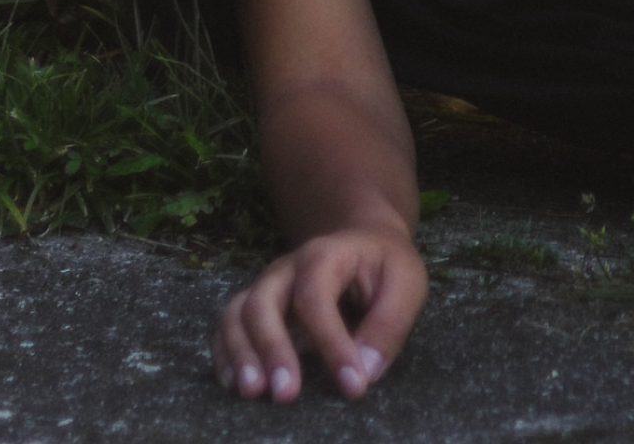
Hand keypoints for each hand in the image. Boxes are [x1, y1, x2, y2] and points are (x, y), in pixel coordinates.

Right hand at [212, 225, 427, 402]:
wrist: (364, 239)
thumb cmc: (385, 265)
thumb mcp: (406, 283)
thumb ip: (389, 324)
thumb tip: (365, 371)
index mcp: (325, 255)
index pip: (316, 299)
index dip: (331, 343)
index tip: (352, 384)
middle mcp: (286, 269)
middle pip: (262, 304)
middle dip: (272, 350)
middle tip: (287, 394)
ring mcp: (267, 286)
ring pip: (237, 314)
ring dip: (241, 354)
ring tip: (252, 391)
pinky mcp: (257, 304)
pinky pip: (228, 326)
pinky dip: (226, 354)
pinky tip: (234, 383)